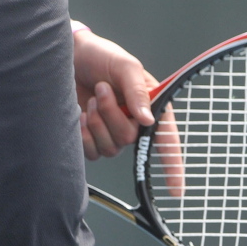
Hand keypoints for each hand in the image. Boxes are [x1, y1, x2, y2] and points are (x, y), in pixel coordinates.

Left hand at [73, 29, 184, 195]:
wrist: (69, 55)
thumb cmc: (101, 55)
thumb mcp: (125, 66)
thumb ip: (137, 91)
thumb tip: (146, 120)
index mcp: (148, 105)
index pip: (166, 139)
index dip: (172, 165)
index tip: (176, 190)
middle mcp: (133, 122)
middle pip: (128, 139)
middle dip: (110, 114)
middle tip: (101, 89)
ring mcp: (111, 130)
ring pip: (110, 147)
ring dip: (96, 122)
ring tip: (91, 98)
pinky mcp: (91, 137)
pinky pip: (92, 152)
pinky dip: (84, 135)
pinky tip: (80, 115)